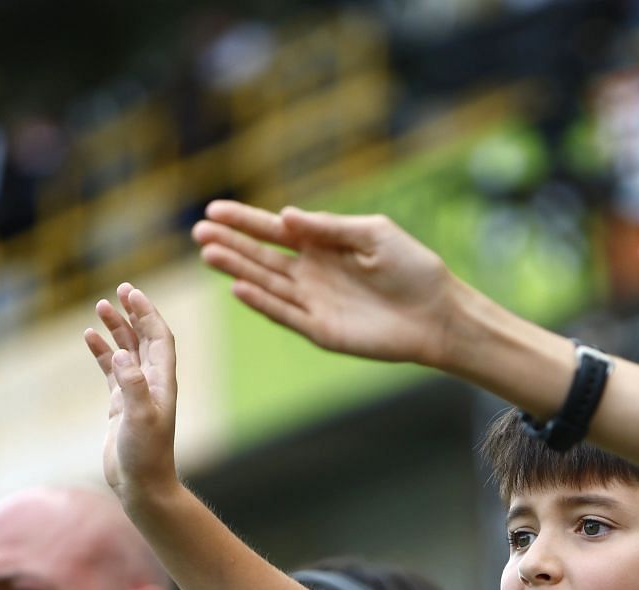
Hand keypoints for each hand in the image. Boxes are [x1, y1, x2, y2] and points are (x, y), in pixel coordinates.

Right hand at [86, 284, 178, 500]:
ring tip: (100, 306)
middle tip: (119, 290)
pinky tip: (89, 337)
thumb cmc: (146, 455)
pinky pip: (111, 370)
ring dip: (116, 329)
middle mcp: (152, 383)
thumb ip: (131, 385)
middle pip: (145, 338)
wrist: (142, 486)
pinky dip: (102, 352)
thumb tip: (120, 354)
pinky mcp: (120, 405)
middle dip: (134, 313)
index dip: (148, 314)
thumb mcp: (140, 419)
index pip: (159, 338)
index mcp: (162, 382)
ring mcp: (136, 393)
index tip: (132, 293)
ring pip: (127, 351)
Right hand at [194, 201, 459, 366]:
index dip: (244, 220)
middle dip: (231, 244)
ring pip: (267, 284)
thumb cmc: (413, 268)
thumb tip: (285, 216)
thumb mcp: (373, 234)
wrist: (439, 313)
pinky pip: (285, 314)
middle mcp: (313, 274)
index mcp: (324, 246)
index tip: (213, 210)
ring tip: (209, 254)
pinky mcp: (321, 331)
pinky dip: (262, 302)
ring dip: (238, 269)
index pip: (275, 231)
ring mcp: (314, 303)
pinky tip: (238, 287)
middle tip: (199, 233)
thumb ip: (328, 227)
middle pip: (262, 257)